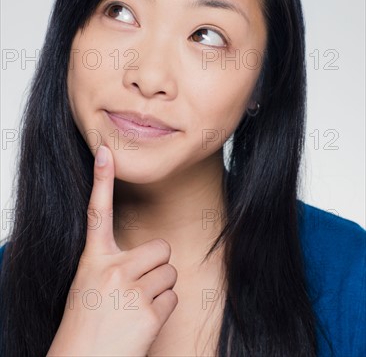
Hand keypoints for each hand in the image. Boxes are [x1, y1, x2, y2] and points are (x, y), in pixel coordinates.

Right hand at [47, 145, 177, 355]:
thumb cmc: (87, 321)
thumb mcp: (90, 283)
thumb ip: (114, 261)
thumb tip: (155, 253)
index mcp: (94, 259)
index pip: (97, 212)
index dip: (101, 179)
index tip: (105, 151)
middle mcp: (112, 268)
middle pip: (160, 248)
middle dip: (156, 267)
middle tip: (135, 288)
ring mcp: (130, 289)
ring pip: (169, 272)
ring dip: (160, 289)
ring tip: (135, 306)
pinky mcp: (148, 312)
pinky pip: (173, 297)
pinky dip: (163, 309)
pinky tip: (142, 322)